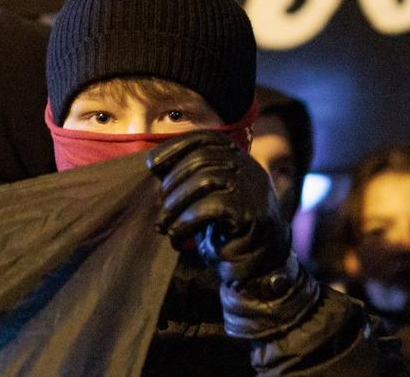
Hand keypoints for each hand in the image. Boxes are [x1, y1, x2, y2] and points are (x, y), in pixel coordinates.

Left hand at [147, 131, 290, 285]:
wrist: (258, 271)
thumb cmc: (224, 234)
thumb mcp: (208, 199)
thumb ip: (191, 178)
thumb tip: (154, 163)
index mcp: (241, 161)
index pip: (208, 138)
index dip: (176, 146)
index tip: (152, 164)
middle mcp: (251, 170)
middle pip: (202, 158)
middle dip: (172, 182)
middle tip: (160, 207)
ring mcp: (254, 192)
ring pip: (205, 180)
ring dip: (175, 203)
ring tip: (164, 224)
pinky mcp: (251, 216)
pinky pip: (211, 207)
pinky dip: (186, 221)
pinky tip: (177, 236)